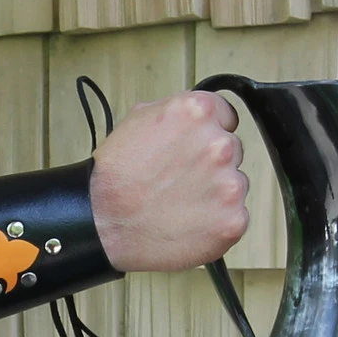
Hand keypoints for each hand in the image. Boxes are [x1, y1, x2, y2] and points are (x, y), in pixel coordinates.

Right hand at [88, 90, 249, 272]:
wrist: (103, 223)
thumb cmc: (115, 177)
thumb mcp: (137, 120)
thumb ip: (175, 113)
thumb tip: (195, 118)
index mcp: (198, 114)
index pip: (227, 116)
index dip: (208, 133)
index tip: (196, 148)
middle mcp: (219, 145)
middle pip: (232, 151)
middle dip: (210, 164)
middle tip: (179, 180)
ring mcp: (230, 185)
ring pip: (234, 185)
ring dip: (214, 194)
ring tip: (178, 204)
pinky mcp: (233, 221)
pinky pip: (234, 218)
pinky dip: (215, 223)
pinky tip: (187, 222)